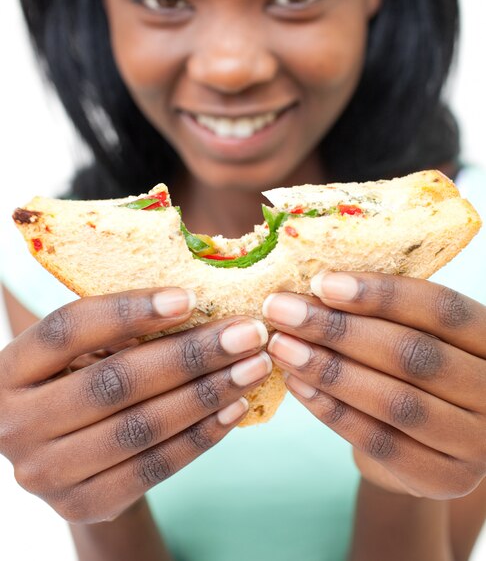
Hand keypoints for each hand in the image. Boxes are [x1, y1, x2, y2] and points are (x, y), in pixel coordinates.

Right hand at [0, 288, 270, 522]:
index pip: (68, 329)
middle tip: (247, 333)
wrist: (65, 455)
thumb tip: (196, 301)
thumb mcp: (81, 352)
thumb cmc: (80, 382)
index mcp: (11, 368)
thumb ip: (119, 330)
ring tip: (253, 367)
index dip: (129, 311)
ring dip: (207, 394)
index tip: (190, 297)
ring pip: (139, 428)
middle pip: (114, 381)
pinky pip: (153, 468)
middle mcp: (16, 422)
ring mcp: (46, 472)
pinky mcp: (82, 505)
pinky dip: (200, 437)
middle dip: (191, 355)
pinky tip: (235, 408)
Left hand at [263, 273, 485, 498]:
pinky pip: (379, 441)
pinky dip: (332, 410)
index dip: (380, 294)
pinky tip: (296, 383)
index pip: (441, 309)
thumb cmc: (418, 367)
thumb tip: (313, 285)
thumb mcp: (418, 332)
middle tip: (282, 310)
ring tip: (281, 345)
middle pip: (413, 354)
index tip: (320, 281)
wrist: (435, 439)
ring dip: (328, 369)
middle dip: (338, 329)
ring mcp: (476, 442)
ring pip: (395, 401)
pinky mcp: (444, 479)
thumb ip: (383, 312)